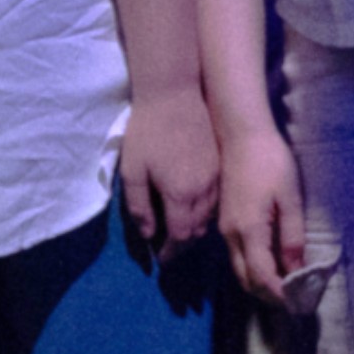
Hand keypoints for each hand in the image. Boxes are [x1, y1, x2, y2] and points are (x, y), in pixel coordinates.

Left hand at [118, 76, 228, 253]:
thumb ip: (140, 206)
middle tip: (169, 248)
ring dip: (196, 228)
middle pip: (198, 230)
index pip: (180, 236)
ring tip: (180, 230)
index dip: (171, 251)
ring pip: (210, 216)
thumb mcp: (132, 171)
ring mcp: (216, 178)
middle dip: (183, 243)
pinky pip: (217, 199)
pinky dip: (206, 211)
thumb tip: (150, 234)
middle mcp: (204, 191)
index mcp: (181, 195)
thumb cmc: (147, 131)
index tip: (161, 259)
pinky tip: (194, 208)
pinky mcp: (221, 165)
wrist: (174, 93)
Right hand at [215, 109, 313, 302]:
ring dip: (260, 283)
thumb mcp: (289, 198)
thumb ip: (292, 236)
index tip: (300, 303)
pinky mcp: (225, 221)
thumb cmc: (270, 161)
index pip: (262, 276)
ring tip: (287, 285)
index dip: (280, 294)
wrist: (241, 134)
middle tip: (296, 300)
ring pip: (239, 270)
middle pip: (246, 280)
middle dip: (269, 295)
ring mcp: (225, 229)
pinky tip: (273, 263)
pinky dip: (253, 268)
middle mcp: (231, 235)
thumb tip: (296, 270)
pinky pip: (237, 256)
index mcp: (249, 230)